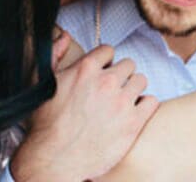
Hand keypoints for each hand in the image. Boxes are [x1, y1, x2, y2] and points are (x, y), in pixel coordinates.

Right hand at [11, 37, 158, 180]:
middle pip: (128, 64)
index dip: (105, 62)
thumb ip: (55, 54)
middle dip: (121, 74)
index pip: (108, 50)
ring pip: (141, 80)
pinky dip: (145, 105)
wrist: (54, 159)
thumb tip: (65, 36)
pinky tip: (134, 112)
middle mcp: (107, 81)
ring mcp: (122, 102)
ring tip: (123, 101)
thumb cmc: (45, 124)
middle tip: (112, 89)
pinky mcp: (133, 123)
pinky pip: (151, 102)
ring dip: (133, 88)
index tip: (102, 73)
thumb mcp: (44, 84)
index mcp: (86, 69)